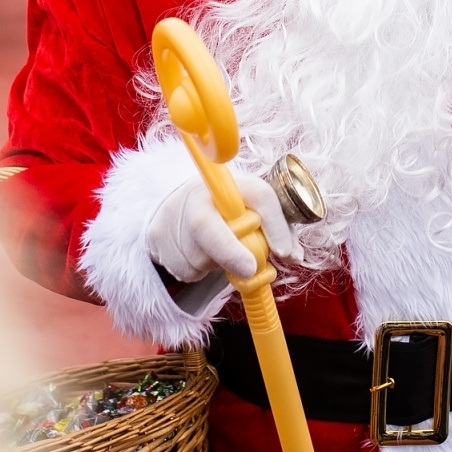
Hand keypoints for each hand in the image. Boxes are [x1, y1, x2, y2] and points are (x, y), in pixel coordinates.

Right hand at [146, 171, 294, 281]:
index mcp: (229, 181)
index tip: (284, 252)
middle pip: (208, 229)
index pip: (257, 194)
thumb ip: (276, 227)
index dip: (273, 223)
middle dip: (231, 253)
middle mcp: (197, 194)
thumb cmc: (224, 208)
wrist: (174, 205)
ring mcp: (172, 217)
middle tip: (249, 269)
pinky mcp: (157, 240)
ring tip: (217, 248)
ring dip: (217, 264)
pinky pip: (188, 270)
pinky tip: (199, 253)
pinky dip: (200, 270)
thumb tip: (294, 256)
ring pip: (201, 258)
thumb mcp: (250, 206)